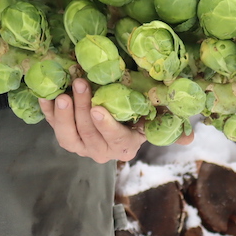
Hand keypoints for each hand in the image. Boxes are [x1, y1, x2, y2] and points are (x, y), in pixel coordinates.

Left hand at [39, 78, 192, 162]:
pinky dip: (47, 112)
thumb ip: (170, 125)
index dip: (106, 125)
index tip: (99, 108)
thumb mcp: (155, 119)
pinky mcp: (64, 134)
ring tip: (63, 94)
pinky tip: (44, 95)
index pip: (115, 139)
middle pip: (88, 134)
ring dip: (64, 115)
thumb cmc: (137, 115)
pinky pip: (52, 125)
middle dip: (82, 109)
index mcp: (124, 147)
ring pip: (68, 136)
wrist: (113, 117)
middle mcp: (100, 151)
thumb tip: (191, 137)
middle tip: (80, 83)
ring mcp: (80, 145)